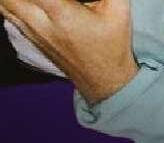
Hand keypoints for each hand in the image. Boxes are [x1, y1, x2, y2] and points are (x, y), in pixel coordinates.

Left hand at [0, 0, 138, 104]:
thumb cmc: (113, 45)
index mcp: (61, 14)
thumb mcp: (118, 11)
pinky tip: (30, 3)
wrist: (106, 81)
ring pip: (4, 2)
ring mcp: (31, 31)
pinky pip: (6, 10)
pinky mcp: (29, 36)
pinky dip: (11, 1)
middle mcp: (39, 22)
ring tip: (40, 1)